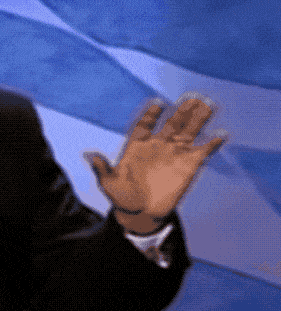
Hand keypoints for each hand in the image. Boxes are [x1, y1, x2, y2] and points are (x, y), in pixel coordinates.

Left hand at [84, 94, 226, 234]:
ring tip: (207, 105)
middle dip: (181, 111)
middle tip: (192, 97)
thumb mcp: (108, 183)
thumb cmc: (122, 197)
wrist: (140, 214)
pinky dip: (211, 144)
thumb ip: (102, 169)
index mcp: (137, 145)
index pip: (145, 124)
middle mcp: (157, 146)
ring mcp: (174, 154)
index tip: (157, 104)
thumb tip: (90, 156)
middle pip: (171, 123)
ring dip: (198, 119)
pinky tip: (220, 135)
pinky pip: (202, 152)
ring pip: (188, 132)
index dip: (150, 114)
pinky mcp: (188, 167)